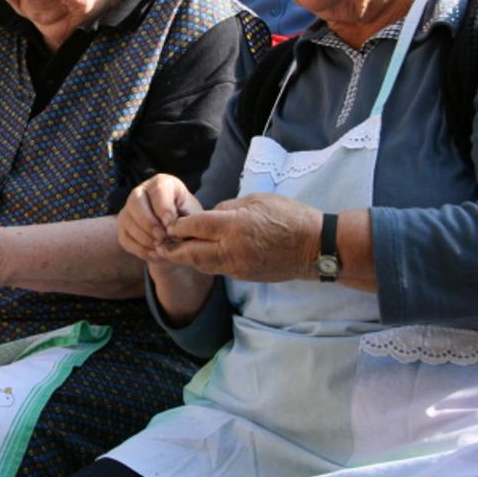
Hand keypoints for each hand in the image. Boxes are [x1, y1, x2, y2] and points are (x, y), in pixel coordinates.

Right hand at [117, 174, 201, 264]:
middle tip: (163, 238)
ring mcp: (128, 210)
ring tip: (162, 248)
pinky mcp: (122, 228)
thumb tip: (172, 227)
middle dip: (149, 223)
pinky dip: (140, 249)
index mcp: (162, 183)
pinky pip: (125, 239)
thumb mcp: (192, 215)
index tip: (171, 225)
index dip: (164, 208)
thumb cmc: (186, 220)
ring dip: (145, 238)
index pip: (158, 190)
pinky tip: (155, 254)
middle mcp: (140, 192)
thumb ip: (185, 219)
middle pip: (136, 202)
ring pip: (128, 221)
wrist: (177, 237)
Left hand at [158, 193, 320, 280]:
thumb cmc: (289, 216)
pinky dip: (206, 264)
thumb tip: (210, 215)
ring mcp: (238, 266)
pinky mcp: (244, 276)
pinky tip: (202, 256)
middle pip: (191, 253)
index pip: (194, 227)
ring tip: (176, 252)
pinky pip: (218, 270)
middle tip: (162, 244)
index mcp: (234, 225)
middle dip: (173, 249)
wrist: (315, 246)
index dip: (178, 226)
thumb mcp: (257, 200)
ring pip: (202, 265)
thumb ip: (228, 207)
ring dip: (188, 259)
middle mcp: (232, 249)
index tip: (170, 224)